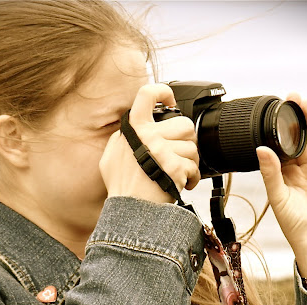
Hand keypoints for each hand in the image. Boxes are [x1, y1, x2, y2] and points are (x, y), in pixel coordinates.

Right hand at [99, 83, 199, 202]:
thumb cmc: (121, 187)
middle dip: (186, 141)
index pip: (147, 94)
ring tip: (179, 173)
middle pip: (184, 124)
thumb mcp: (111, 156)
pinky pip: (194, 167)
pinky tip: (182, 184)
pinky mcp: (174, 167)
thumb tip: (131, 128)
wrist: (130, 211)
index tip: (170, 101)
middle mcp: (148, 136)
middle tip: (180, 153)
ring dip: (190, 162)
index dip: (163, 91)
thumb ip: (122, 138)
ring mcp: (162, 151)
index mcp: (133, 128)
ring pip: (192, 147)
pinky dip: (192, 178)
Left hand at [257, 94, 306, 283]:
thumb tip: (260, 149)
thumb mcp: (278, 198)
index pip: (286, 146)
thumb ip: (270, 173)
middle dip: (300, 119)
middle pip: (305, 139)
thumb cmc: (295, 226)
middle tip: (294, 98)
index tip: (278, 109)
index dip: (283, 128)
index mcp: (289, 175)